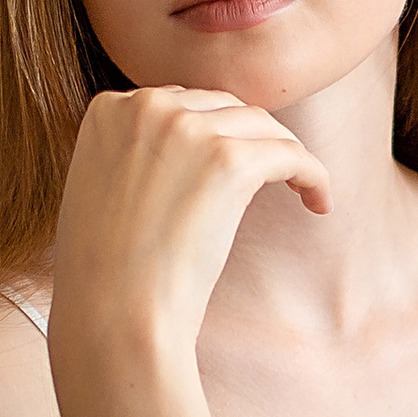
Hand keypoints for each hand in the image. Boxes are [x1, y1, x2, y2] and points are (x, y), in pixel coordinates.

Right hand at [49, 84, 330, 380]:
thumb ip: (132, 152)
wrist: (114, 314)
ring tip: (300, 190)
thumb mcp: (99, 187)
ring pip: (261, 126)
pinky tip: (318, 202)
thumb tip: (183, 149)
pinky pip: (290, 153)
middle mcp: (147, 106)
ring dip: (285, 156)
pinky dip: (312, 175)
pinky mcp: (227, 161)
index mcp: (111, 109)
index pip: (181, 102)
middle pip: (224, 106)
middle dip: (248, 140)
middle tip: (268, 177)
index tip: (227, 165)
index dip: (211, 134)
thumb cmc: (105, 272)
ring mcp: (188, 130)